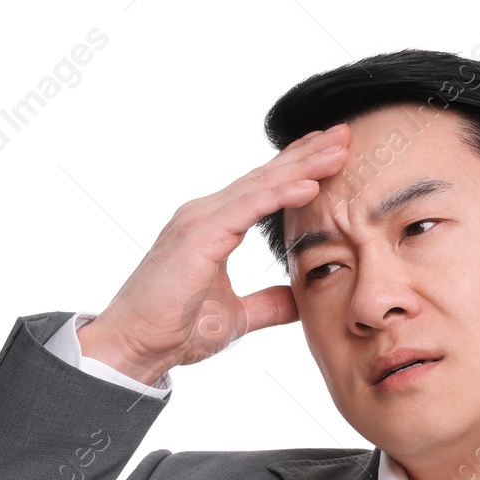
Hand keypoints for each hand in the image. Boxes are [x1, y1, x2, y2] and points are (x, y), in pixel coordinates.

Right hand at [79, 123, 350, 382]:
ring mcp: (199, 220)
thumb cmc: (174, 330)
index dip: (298, 168)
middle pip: (265, 176)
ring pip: (260, 185)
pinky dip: (279, 194)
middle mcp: (205, 214)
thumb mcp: (237, 317)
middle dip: (307, 154)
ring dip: (302, 165)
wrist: (135, 346)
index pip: (263, 189)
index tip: (332, 153)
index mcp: (213, 226)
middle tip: (344, 133)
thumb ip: (268, 304)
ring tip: (338, 148)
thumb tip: (299, 301)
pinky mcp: (198, 236)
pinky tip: (310, 184)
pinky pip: (247, 208)